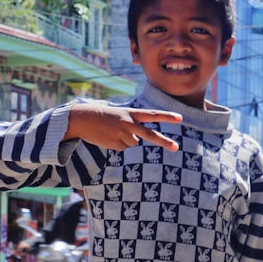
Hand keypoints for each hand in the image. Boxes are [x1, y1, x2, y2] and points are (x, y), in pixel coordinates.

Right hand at [65, 104, 182, 151]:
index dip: (167, 116)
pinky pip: (122, 148)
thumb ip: (131, 125)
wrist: (82, 119)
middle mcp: (128, 124)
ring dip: (125, 140)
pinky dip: (116, 144)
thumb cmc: (102, 116)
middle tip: (176, 147)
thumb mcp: (119, 115)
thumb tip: (136, 143)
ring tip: (112, 132)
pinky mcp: (115, 145)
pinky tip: (107, 138)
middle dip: (164, 142)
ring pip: (133, 144)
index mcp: (130, 113)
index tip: (180, 118)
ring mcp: (122, 135)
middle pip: (150, 135)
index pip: (152, 115)